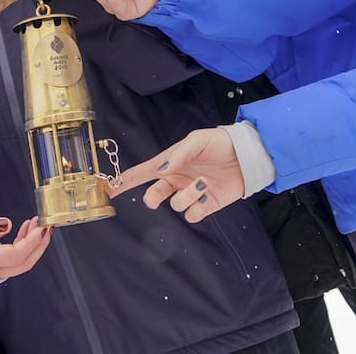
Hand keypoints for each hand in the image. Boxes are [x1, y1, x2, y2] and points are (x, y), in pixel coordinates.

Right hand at [0, 216, 51, 278]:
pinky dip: (23, 244)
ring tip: (36, 224)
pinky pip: (15, 259)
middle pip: (24, 262)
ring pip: (21, 261)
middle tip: (47, 226)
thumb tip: (6, 224)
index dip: (31, 241)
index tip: (41, 227)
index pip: (15, 255)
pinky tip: (26, 230)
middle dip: (39, 244)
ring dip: (33, 243)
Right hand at [109, 128, 243, 222]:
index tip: (109, 189)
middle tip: (153, 198)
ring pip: (176, 205)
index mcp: (170, 163)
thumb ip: (179, 154)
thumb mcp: (197, 140)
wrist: (246, 156)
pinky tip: (208, 193)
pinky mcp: (205, 205)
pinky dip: (198, 206)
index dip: (125, 180)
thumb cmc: (220, 143)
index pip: (143, 172)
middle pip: (154, 194)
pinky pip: (193, 215)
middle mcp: (177, 180)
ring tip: (203, 182)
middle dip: (152, 197)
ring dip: (188, 195)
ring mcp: (190, 193)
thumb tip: (163, 169)